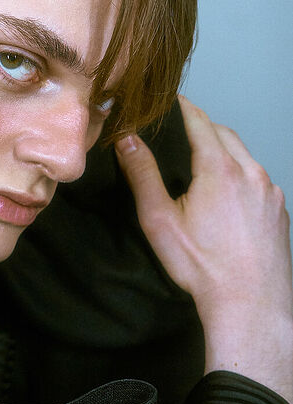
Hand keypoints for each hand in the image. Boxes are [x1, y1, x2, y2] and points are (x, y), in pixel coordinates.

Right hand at [116, 96, 292, 401]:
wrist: (249, 303)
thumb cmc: (203, 266)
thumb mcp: (160, 220)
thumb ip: (142, 175)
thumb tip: (126, 139)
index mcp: (220, 169)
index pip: (199, 121)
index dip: (181, 107)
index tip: (167, 100)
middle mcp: (251, 172)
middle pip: (224, 134)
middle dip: (201, 127)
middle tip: (176, 131)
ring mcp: (270, 191)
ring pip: (244, 155)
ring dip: (222, 151)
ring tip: (198, 163)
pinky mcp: (279, 209)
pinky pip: (257, 178)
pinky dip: (240, 174)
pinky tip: (223, 195)